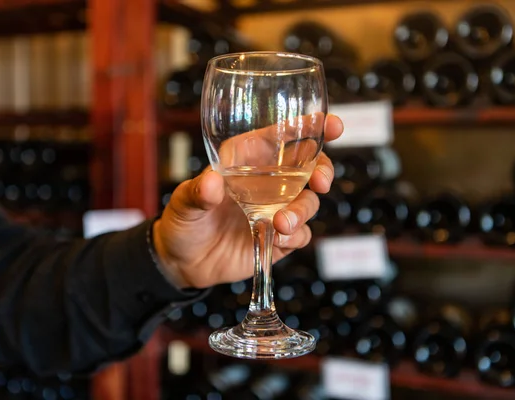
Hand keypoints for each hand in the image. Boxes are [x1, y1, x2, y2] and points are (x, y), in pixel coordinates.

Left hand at [153, 114, 343, 288]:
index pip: (283, 136)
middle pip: (309, 167)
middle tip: (320, 182)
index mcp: (247, 159)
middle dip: (323, 170)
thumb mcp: (182, 204)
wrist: (183, 263)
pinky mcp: (279, 238)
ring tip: (282, 223)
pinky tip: (278, 238)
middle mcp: (267, 182)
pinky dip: (295, 235)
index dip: (310, 126)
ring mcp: (275, 210)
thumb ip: (196, 193)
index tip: (332, 125)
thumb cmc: (182, 221)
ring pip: (308, 202)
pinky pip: (300, 234)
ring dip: (302, 210)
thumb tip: (210, 182)